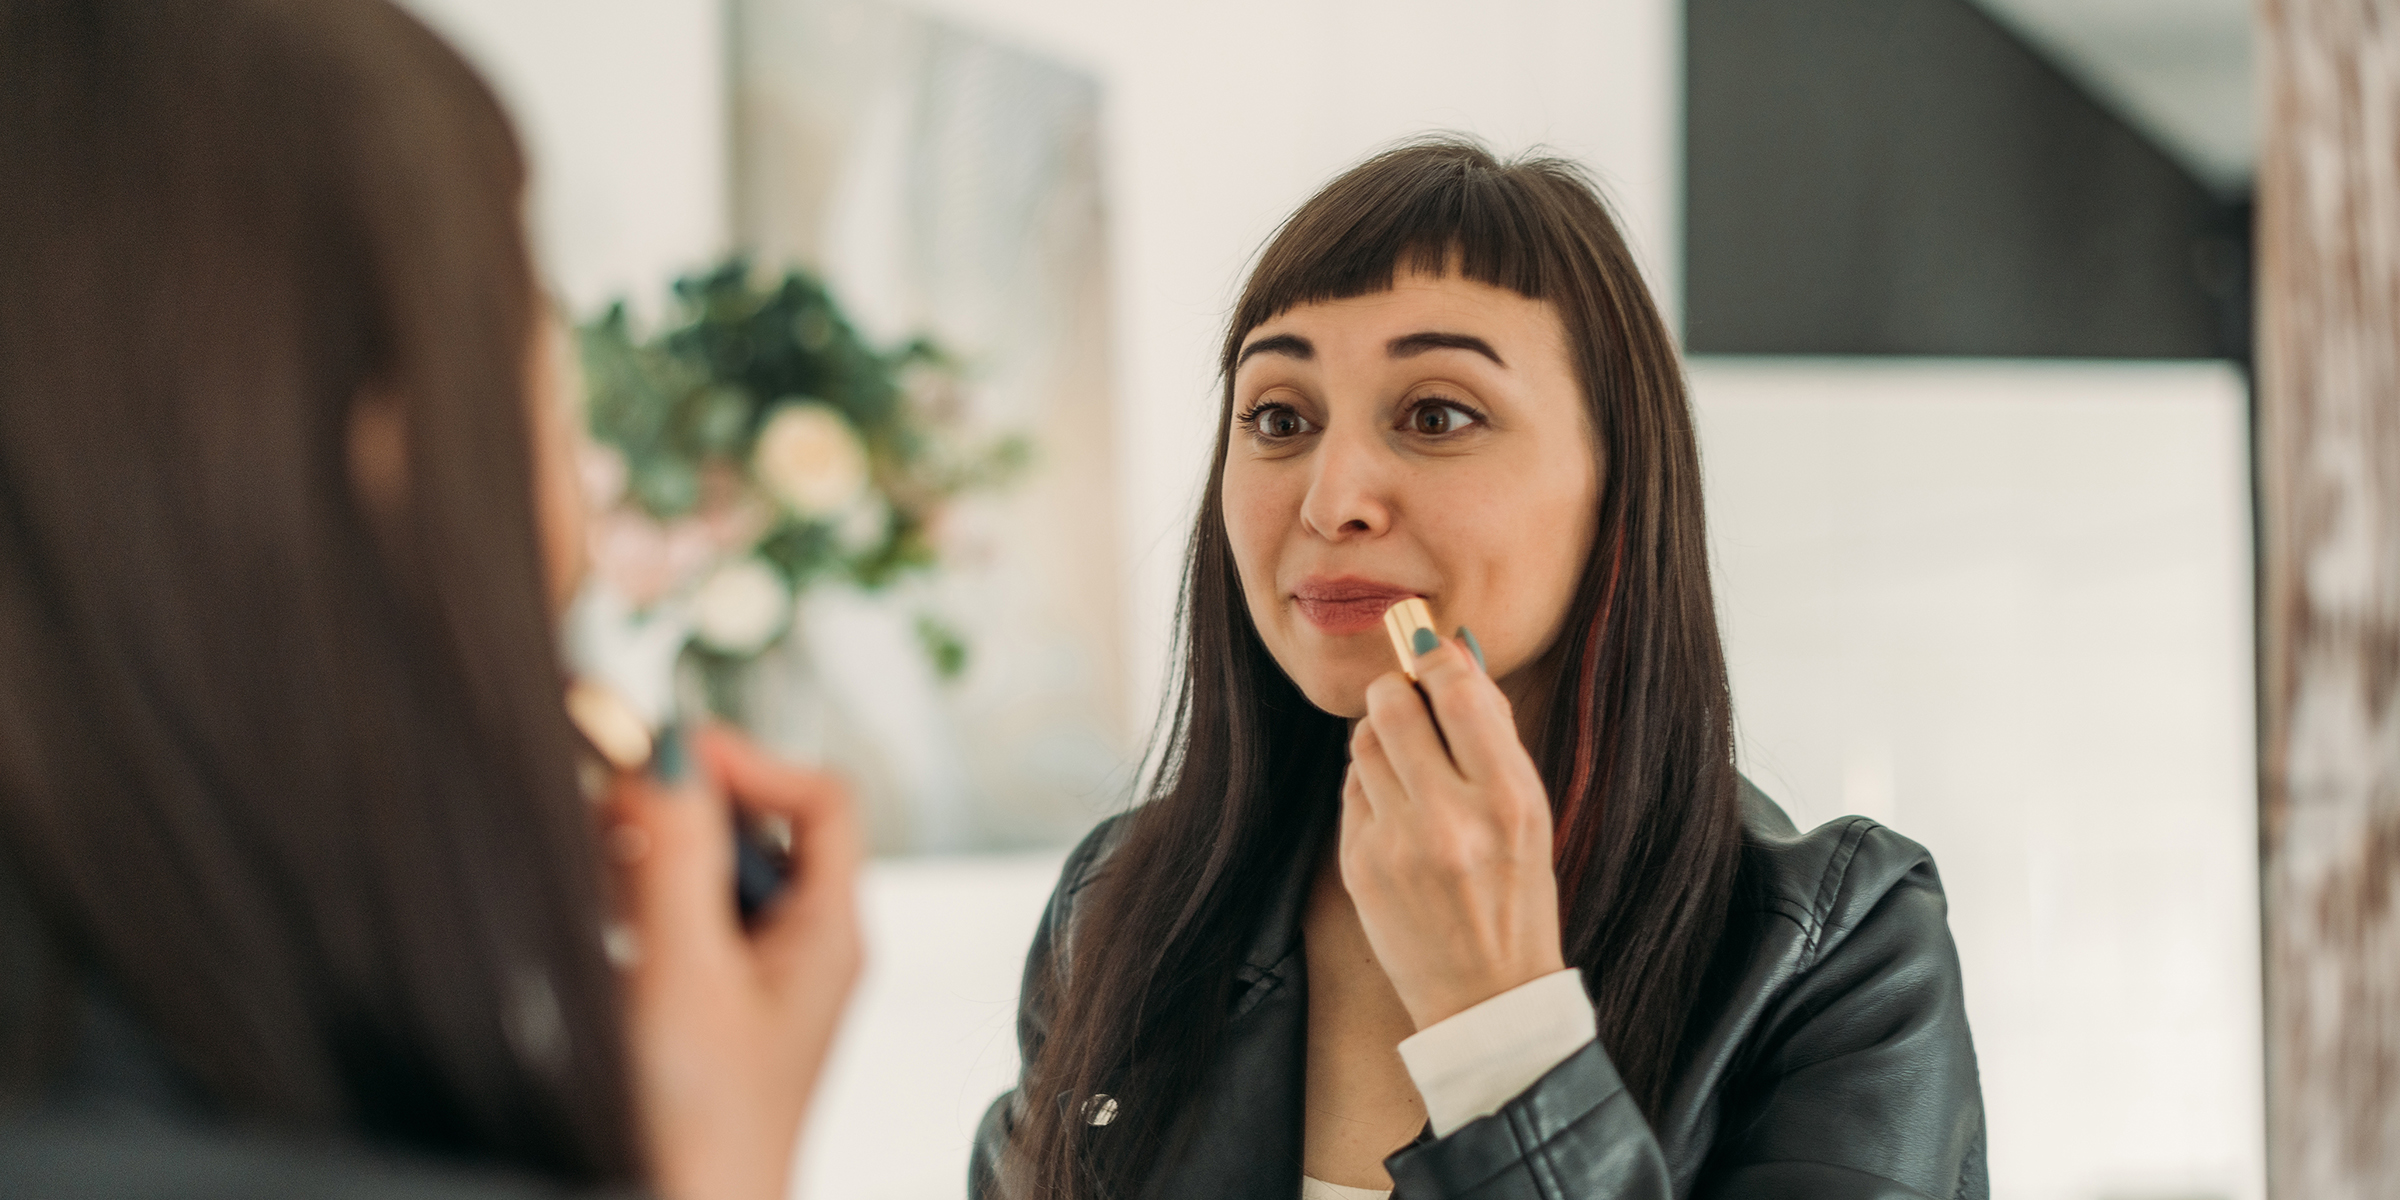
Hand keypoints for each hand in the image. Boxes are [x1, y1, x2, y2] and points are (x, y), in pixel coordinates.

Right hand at [607, 725, 864, 1199]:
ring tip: (601, 869)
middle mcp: (806, 946)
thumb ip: (675, 860)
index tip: (666, 758)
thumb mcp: (683, 975)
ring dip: (655, 855)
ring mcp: (761, 976)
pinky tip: (602, 923)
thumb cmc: (703, 1130)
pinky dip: (642, 903)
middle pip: (759, 826)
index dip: (748, 762)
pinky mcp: (715, 1006)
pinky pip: (686, 921)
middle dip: (684, 808)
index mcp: (830, 932)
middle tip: (610, 806)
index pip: (823, 798)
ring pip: (713, 872)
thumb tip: (670, 752)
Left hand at [1342, 635, 1564, 1029]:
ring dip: (1381, 736)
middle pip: (1394, 705)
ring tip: (1408, 760)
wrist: (1486, 997)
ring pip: (1363, 742)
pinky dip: (1370, 785)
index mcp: (1510, 802)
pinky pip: (1352, 789)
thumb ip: (1494, 735)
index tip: (1432, 653)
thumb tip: (1452, 657)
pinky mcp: (1359, 866)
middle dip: (1398, 691)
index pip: (1458, 693)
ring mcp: (1399, 845)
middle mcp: (1452, 820)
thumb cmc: (1517, 896)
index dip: (1438, 660)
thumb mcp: (1530, 815)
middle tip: (1409, 699)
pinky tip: (1397, 811)